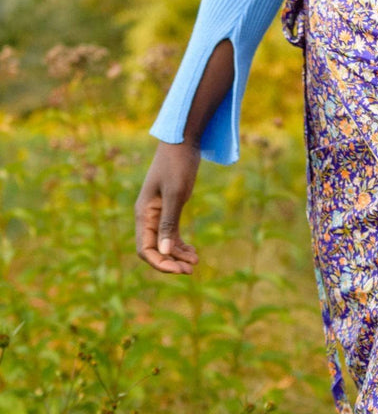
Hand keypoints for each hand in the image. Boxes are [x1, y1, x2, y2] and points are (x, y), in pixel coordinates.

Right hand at [134, 141, 201, 274]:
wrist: (182, 143)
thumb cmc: (178, 165)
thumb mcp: (176, 195)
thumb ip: (169, 223)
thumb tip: (163, 252)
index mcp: (144, 214)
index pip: (145, 249)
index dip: (160, 263)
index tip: (180, 270)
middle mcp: (148, 216)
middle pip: (154, 249)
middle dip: (170, 261)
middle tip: (191, 270)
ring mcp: (158, 213)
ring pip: (164, 243)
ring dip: (178, 255)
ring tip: (196, 262)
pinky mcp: (169, 208)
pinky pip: (171, 233)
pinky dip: (180, 244)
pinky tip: (194, 251)